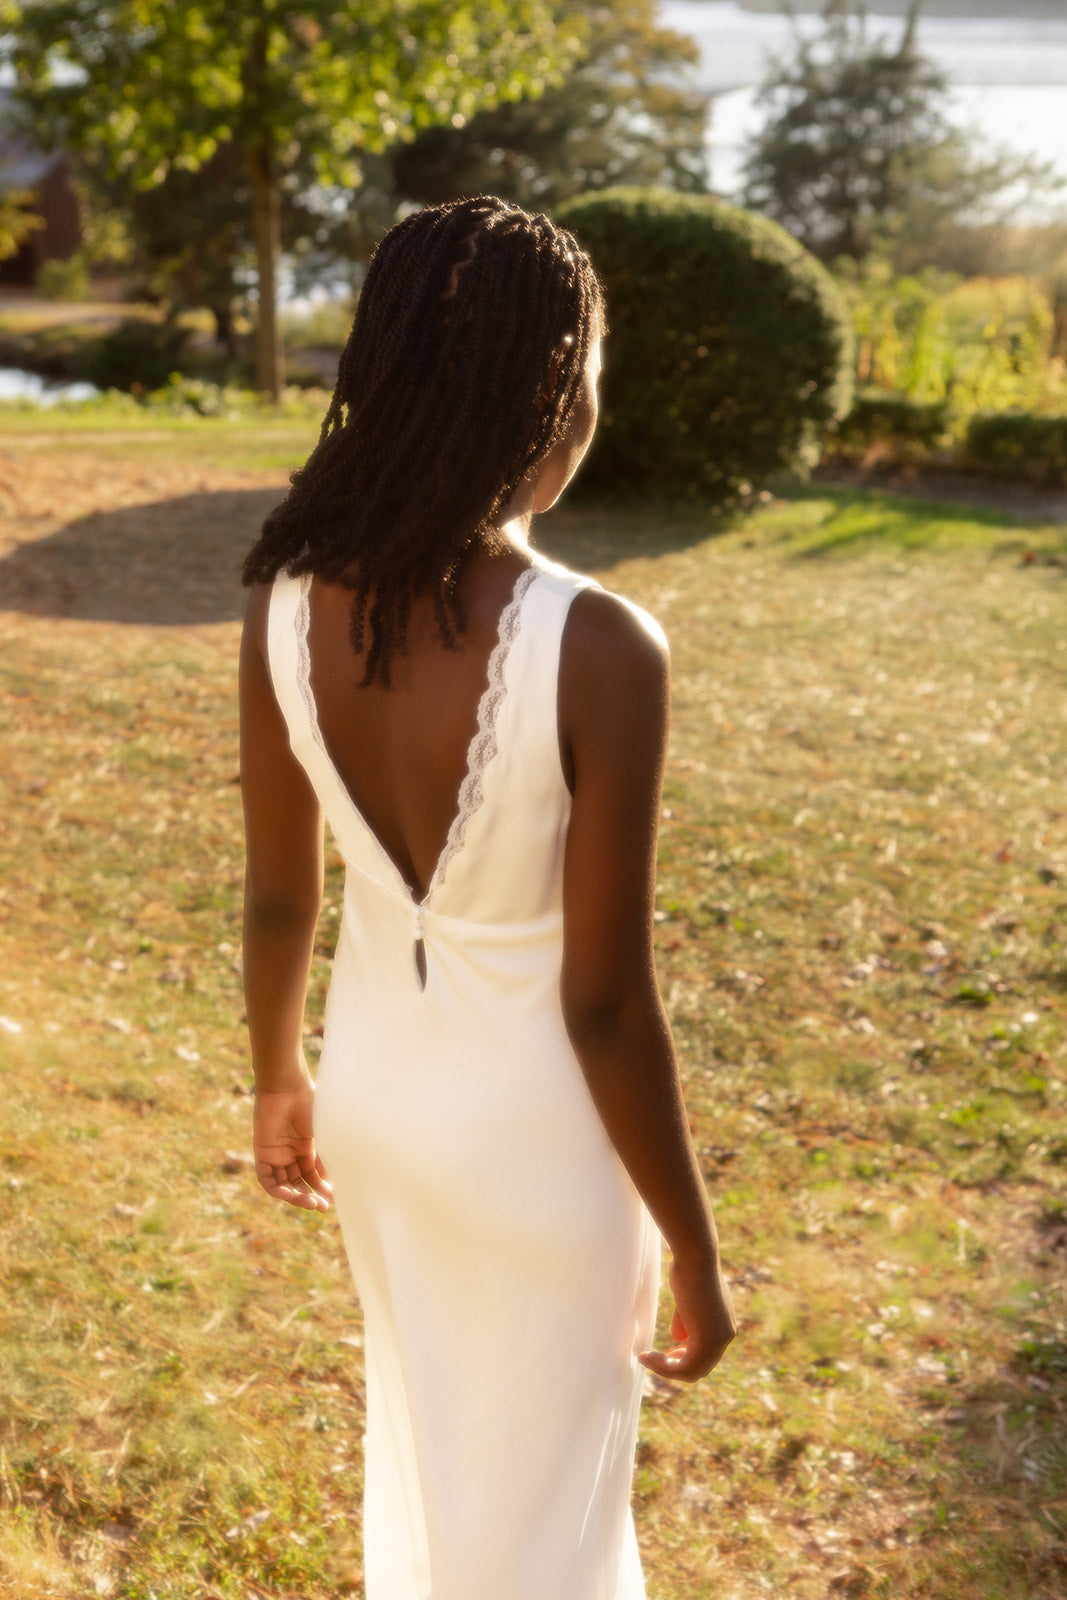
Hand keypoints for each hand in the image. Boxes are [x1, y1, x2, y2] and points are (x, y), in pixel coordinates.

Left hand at [253, 1081, 332, 1211]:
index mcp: (306, 1146)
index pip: (313, 1174)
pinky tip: (290, 1195)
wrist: (287, 1088)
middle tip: (322, 1207)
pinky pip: (267, 1178)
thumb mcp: (320, 1134)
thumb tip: (331, 1181)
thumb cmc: (308, 1104)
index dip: (322, 1187)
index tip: (333, 1199)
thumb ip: (323, 1157)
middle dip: (310, 1196)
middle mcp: (290, 1152)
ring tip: (310, 1203)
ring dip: (296, 1196)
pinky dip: (277, 1190)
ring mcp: (276, 1154)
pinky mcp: (262, 1153)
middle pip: (298, 1182)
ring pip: (284, 1184)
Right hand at [639, 1254, 736, 1381]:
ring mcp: (719, 1341)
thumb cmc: (689, 1270)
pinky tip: (647, 1356)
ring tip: (646, 1358)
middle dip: (674, 1367)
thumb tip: (678, 1339)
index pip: (706, 1356)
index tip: (665, 1353)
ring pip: (691, 1371)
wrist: (695, 1259)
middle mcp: (726, 1336)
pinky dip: (664, 1366)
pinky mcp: (706, 1342)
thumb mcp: (686, 1300)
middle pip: (700, 1368)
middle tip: (652, 1359)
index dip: (683, 1359)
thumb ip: (685, 1321)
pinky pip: (684, 1367)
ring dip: (665, 1368)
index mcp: (724, 1325)